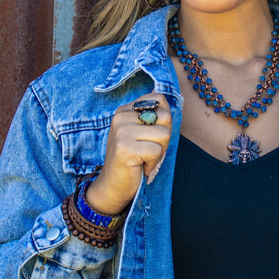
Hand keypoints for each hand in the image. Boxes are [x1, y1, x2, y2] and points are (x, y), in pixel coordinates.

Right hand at [85, 93, 170, 214]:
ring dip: (159, 152)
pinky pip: (156, 151)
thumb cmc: (133, 159)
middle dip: (164, 137)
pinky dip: (153, 162)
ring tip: (144, 158)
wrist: (112, 185)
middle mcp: (121, 117)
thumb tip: (158, 92)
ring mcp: (122, 132)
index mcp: (125, 110)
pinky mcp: (125, 148)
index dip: (164, 120)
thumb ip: (151, 114)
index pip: (159, 99)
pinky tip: (140, 166)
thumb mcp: (142, 132)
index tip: (150, 135)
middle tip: (149, 150)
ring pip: (164, 134)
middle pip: (165, 117)